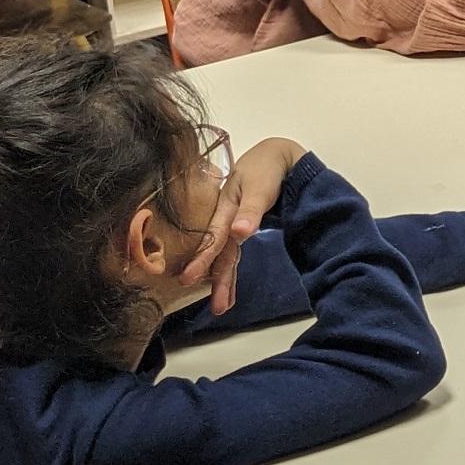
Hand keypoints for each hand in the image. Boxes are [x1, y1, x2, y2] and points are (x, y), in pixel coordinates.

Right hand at [182, 136, 307, 315]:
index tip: (189, 277)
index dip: (203, 256)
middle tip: (217, 306)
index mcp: (225, 207)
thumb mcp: (259, 185)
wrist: (275, 157)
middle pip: (220, 252)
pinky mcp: (240, 228)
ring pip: (226, 256)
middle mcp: (226, 219)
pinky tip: (229, 289)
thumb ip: (251, 209)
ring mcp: (232, 225)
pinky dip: (231, 270)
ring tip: (222, 307)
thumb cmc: (265, 168)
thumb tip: (239, 233)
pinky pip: (233, 253)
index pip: (214, 236)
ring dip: (224, 280)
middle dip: (217, 279)